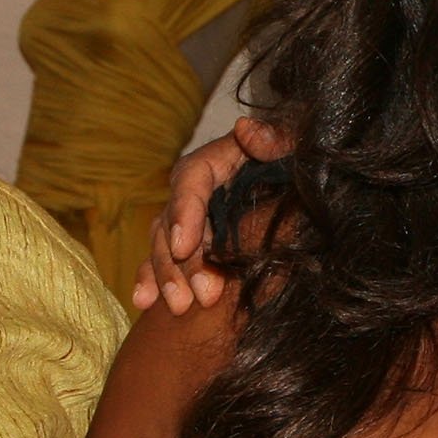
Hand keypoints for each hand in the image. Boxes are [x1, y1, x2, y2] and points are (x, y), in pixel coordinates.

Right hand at [134, 117, 286, 313]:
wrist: (293, 186)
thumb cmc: (293, 162)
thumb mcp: (290, 146)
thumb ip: (273, 138)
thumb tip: (247, 129)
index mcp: (214, 162)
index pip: (191, 181)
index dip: (185, 212)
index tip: (186, 245)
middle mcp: (192, 190)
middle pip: (174, 221)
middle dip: (182, 262)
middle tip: (202, 295)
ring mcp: (186, 220)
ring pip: (164, 246)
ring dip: (168, 277)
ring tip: (181, 307)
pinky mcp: (186, 245)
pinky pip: (162, 261)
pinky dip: (151, 281)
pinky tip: (144, 303)